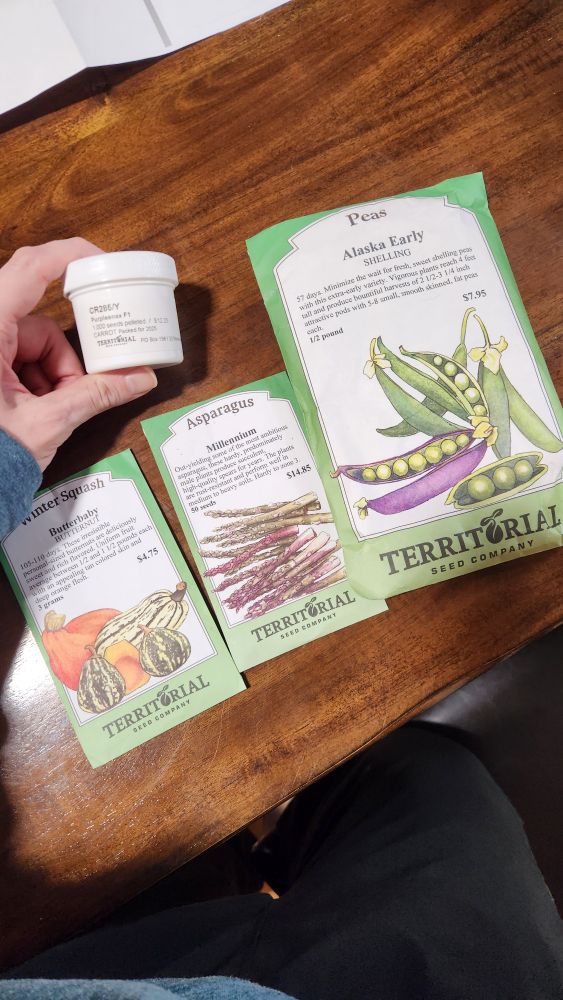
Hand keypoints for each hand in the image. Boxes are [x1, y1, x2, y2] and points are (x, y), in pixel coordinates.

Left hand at [0, 238, 156, 470]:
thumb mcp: (46, 423)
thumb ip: (95, 396)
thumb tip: (139, 378)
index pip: (28, 270)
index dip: (68, 256)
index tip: (100, 261)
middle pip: (38, 324)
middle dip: (62, 360)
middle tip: (74, 388)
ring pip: (30, 347)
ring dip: (50, 378)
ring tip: (48, 414)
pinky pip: (18, 361)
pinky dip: (35, 383)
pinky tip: (34, 412)